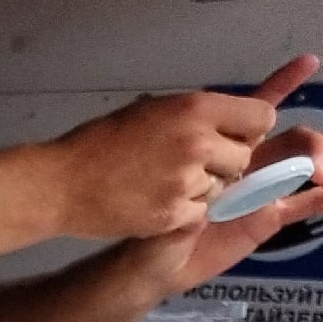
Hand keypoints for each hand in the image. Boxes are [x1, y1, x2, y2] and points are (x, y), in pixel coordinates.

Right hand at [46, 64, 297, 241]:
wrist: (61, 184)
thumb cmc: (98, 143)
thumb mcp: (151, 111)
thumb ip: (193, 116)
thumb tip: (226, 125)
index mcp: (195, 108)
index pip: (261, 117)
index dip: (248, 130)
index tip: (233, 138)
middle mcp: (199, 141)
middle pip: (244, 157)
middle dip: (226, 163)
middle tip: (193, 166)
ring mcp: (187, 180)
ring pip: (223, 188)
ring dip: (204, 189)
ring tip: (165, 185)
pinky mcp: (174, 213)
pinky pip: (200, 212)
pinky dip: (184, 211)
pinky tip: (155, 203)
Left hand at [118, 59, 322, 294]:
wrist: (151, 261)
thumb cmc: (149, 223)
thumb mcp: (162, 199)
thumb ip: (187, 192)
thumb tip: (207, 196)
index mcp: (224, 147)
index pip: (259, 110)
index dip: (283, 84)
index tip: (309, 62)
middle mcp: (249, 163)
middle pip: (296, 139)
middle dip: (314, 146)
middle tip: (315, 168)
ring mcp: (263, 189)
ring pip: (308, 165)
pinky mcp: (271, 216)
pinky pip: (310, 203)